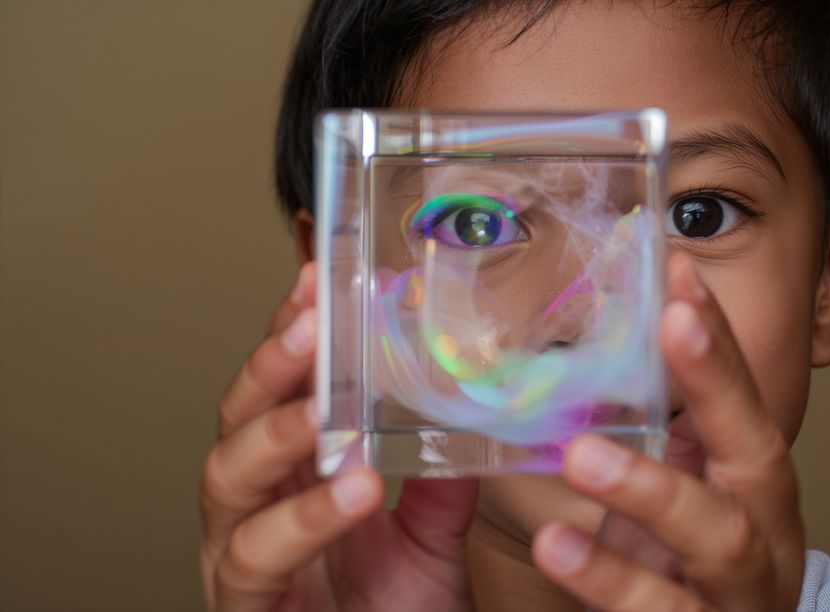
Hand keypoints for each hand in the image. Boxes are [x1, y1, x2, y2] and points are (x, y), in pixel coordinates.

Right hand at [200, 262, 478, 610]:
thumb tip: (465, 408)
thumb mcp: (433, 536)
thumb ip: (440, 478)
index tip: (319, 283)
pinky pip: (255, 557)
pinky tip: (348, 489)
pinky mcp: (242, 605)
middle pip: (237, 418)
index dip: (292, 335)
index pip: (281, 390)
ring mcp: (239, 556)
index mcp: (293, 477)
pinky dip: (301, 519)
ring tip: (327, 413)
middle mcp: (255, 508)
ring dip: (279, 436)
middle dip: (271, 367)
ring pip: (228, 478)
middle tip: (311, 326)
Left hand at [532, 252, 804, 610]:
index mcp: (756, 492)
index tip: (679, 272)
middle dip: (718, 385)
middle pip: (758, 455)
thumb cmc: (683, 579)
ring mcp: (742, 597)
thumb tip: (600, 359)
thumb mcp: (680, 503)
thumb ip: (659, 444)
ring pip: (720, 540)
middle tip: (672, 321)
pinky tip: (557, 545)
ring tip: (583, 455)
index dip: (717, 339)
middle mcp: (767, 537)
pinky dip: (610, 578)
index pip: (743, 401)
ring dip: (653, 490)